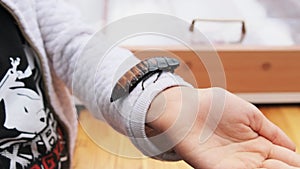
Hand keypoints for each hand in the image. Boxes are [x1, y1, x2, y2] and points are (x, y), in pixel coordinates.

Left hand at [147, 87, 299, 168]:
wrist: (187, 108)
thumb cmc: (215, 107)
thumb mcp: (250, 115)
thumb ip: (272, 131)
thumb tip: (293, 147)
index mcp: (258, 143)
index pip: (285, 157)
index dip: (293, 160)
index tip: (295, 159)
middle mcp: (249, 157)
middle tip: (289, 166)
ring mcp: (234, 165)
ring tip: (280, 166)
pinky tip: (265, 168)